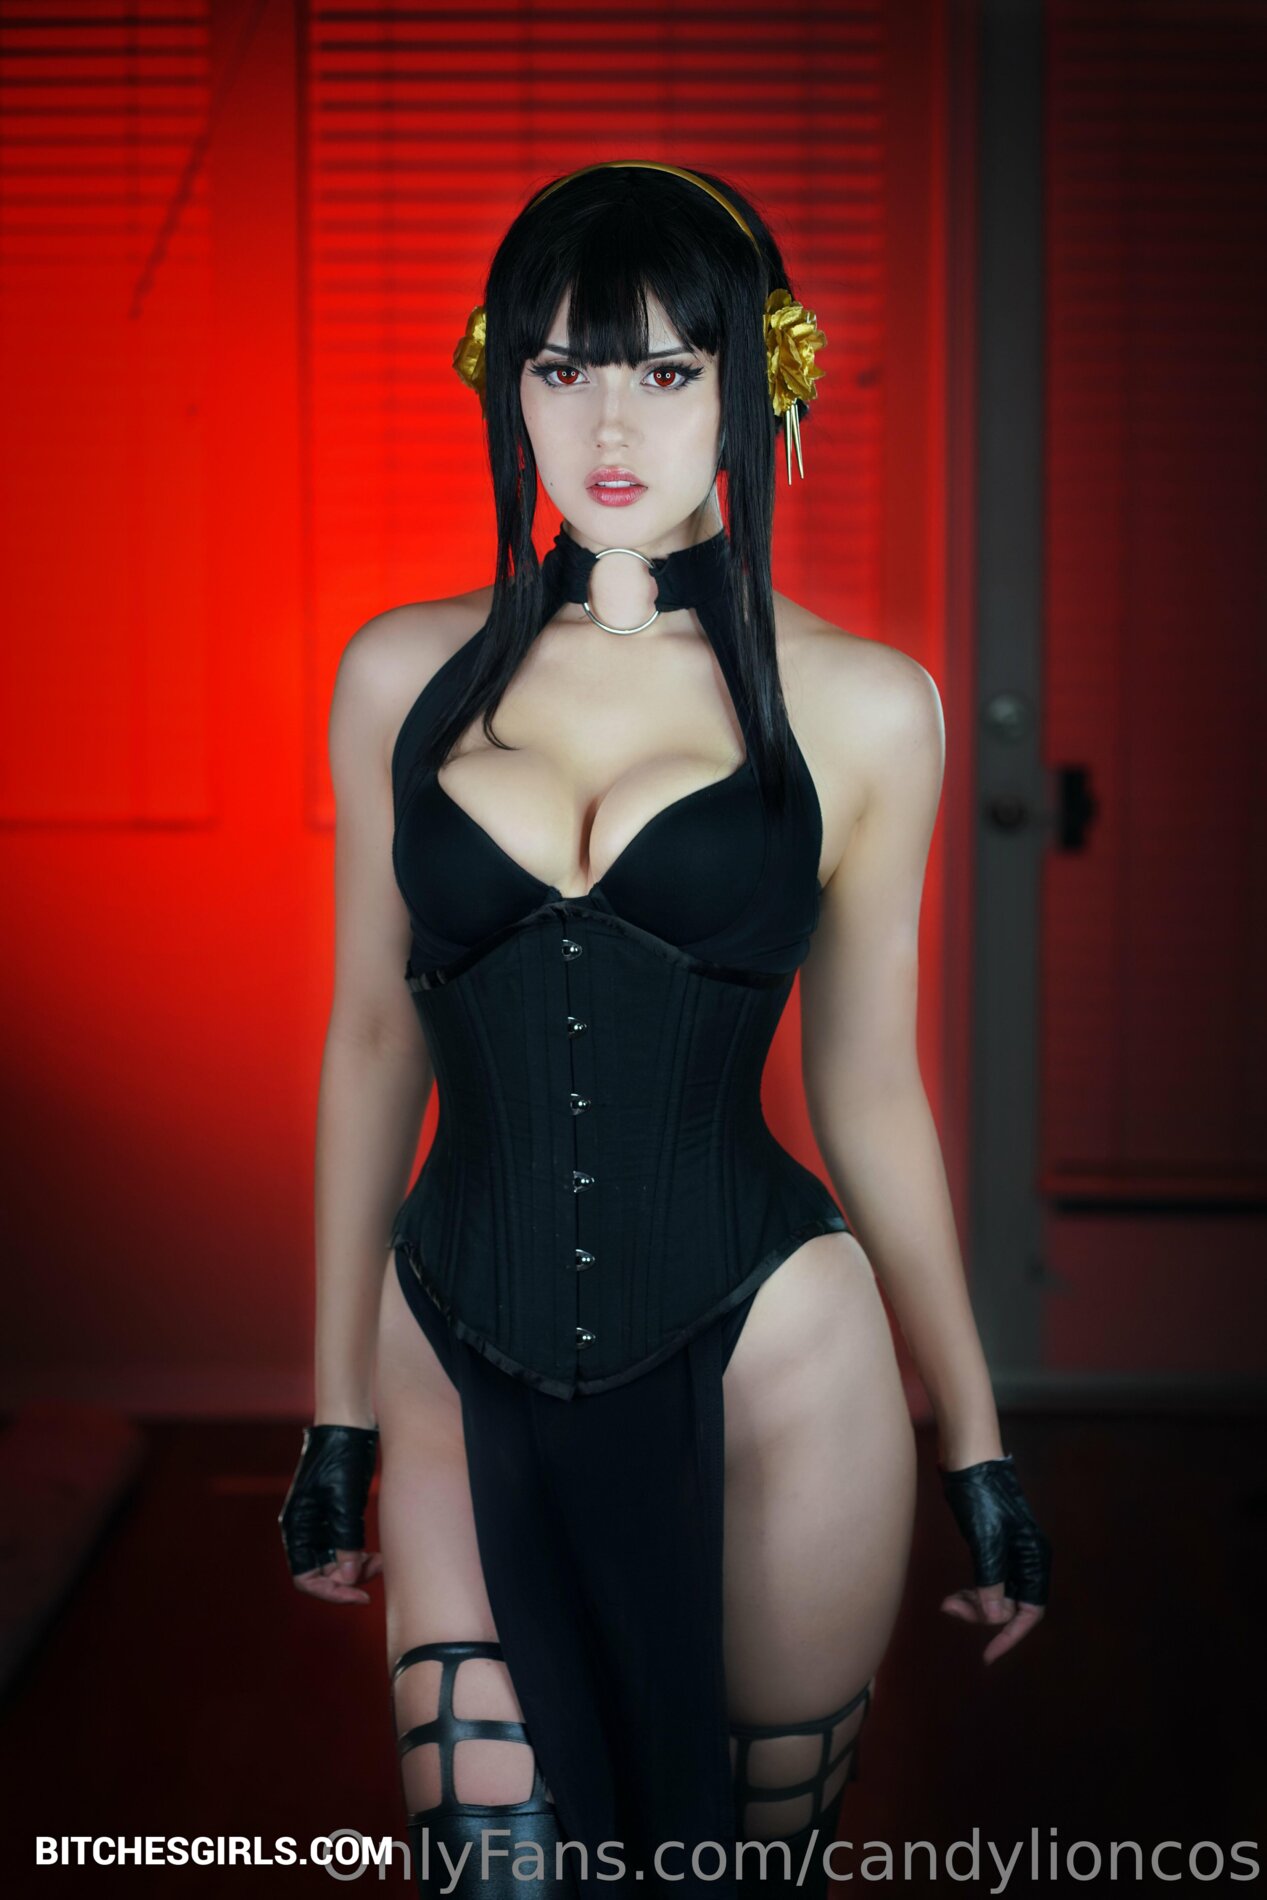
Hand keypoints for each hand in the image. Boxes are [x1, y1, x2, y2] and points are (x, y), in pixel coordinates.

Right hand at [279, 1422, 383, 1604]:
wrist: (350, 1424)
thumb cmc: (342, 1457)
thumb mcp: (344, 1499)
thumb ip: (346, 1539)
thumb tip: (349, 1579)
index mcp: (297, 1527)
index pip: (306, 1578)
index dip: (331, 1592)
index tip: (360, 1596)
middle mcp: (306, 1529)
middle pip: (324, 1574)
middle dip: (350, 1578)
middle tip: (379, 1569)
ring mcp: (322, 1524)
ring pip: (338, 1564)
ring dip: (358, 1568)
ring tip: (382, 1561)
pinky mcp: (338, 1516)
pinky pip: (346, 1548)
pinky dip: (361, 1555)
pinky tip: (378, 1553)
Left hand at [938, 1453, 1050, 1663]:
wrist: (967, 1458)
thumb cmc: (979, 1493)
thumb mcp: (985, 1537)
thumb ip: (991, 1577)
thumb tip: (995, 1616)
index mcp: (1034, 1557)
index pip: (1031, 1611)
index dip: (1011, 1635)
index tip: (988, 1655)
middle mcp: (1027, 1559)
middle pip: (1012, 1606)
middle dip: (983, 1615)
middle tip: (949, 1608)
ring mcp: (1011, 1554)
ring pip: (997, 1597)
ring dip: (975, 1606)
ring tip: (947, 1604)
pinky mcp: (993, 1548)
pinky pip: (988, 1584)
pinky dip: (972, 1593)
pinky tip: (953, 1597)